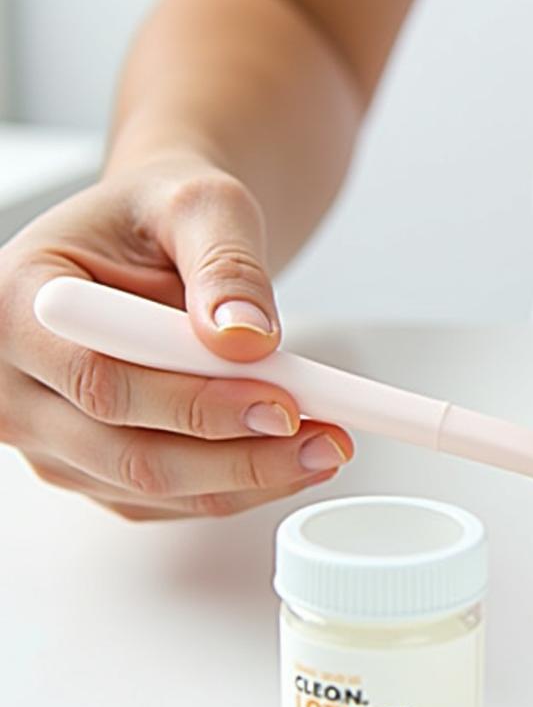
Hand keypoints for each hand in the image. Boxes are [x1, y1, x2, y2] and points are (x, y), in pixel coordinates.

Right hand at [0, 157, 352, 519]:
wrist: (154, 241)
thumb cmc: (161, 215)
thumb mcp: (201, 207)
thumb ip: (225, 266)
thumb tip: (247, 338)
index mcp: (16, 302)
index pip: (100, 380)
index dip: (197, 405)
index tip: (283, 405)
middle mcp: (14, 381)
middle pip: (127, 454)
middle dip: (241, 457)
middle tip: (328, 440)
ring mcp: (48, 434)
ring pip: (153, 488)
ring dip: (250, 478)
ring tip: (327, 445)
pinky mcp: (88, 467)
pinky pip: (165, 500)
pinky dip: (236, 485)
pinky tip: (290, 457)